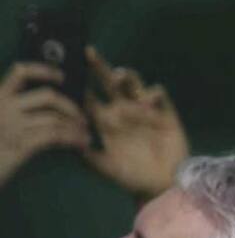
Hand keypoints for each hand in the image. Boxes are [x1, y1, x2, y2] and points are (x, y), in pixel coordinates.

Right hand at [0, 63, 88, 186]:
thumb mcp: (1, 122)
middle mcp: (4, 108)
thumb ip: (18, 108)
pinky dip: (73, 138)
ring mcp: (12, 126)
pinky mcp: (21, 145)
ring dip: (76, 126)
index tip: (62, 76)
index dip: (44, 70)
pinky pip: (56, 136)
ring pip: (56, 118)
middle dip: (71, 106)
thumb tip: (53, 99)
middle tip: (83, 119)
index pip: (21, 72)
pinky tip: (81, 143)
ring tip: (86, 134)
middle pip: (48, 96)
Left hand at [83, 47, 189, 200]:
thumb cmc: (132, 176)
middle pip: (108, 83)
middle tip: (87, 53)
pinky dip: (152, 94)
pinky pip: (158, 95)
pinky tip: (147, 101)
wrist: (163, 184)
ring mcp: (144, 110)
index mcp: (105, 121)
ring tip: (117, 77)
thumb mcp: (106, 168)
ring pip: (133, 83)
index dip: (79, 84)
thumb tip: (71, 141)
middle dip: (98, 67)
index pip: (89, 97)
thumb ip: (90, 155)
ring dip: (126, 75)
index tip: (66, 71)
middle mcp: (123, 110)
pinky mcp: (164, 113)